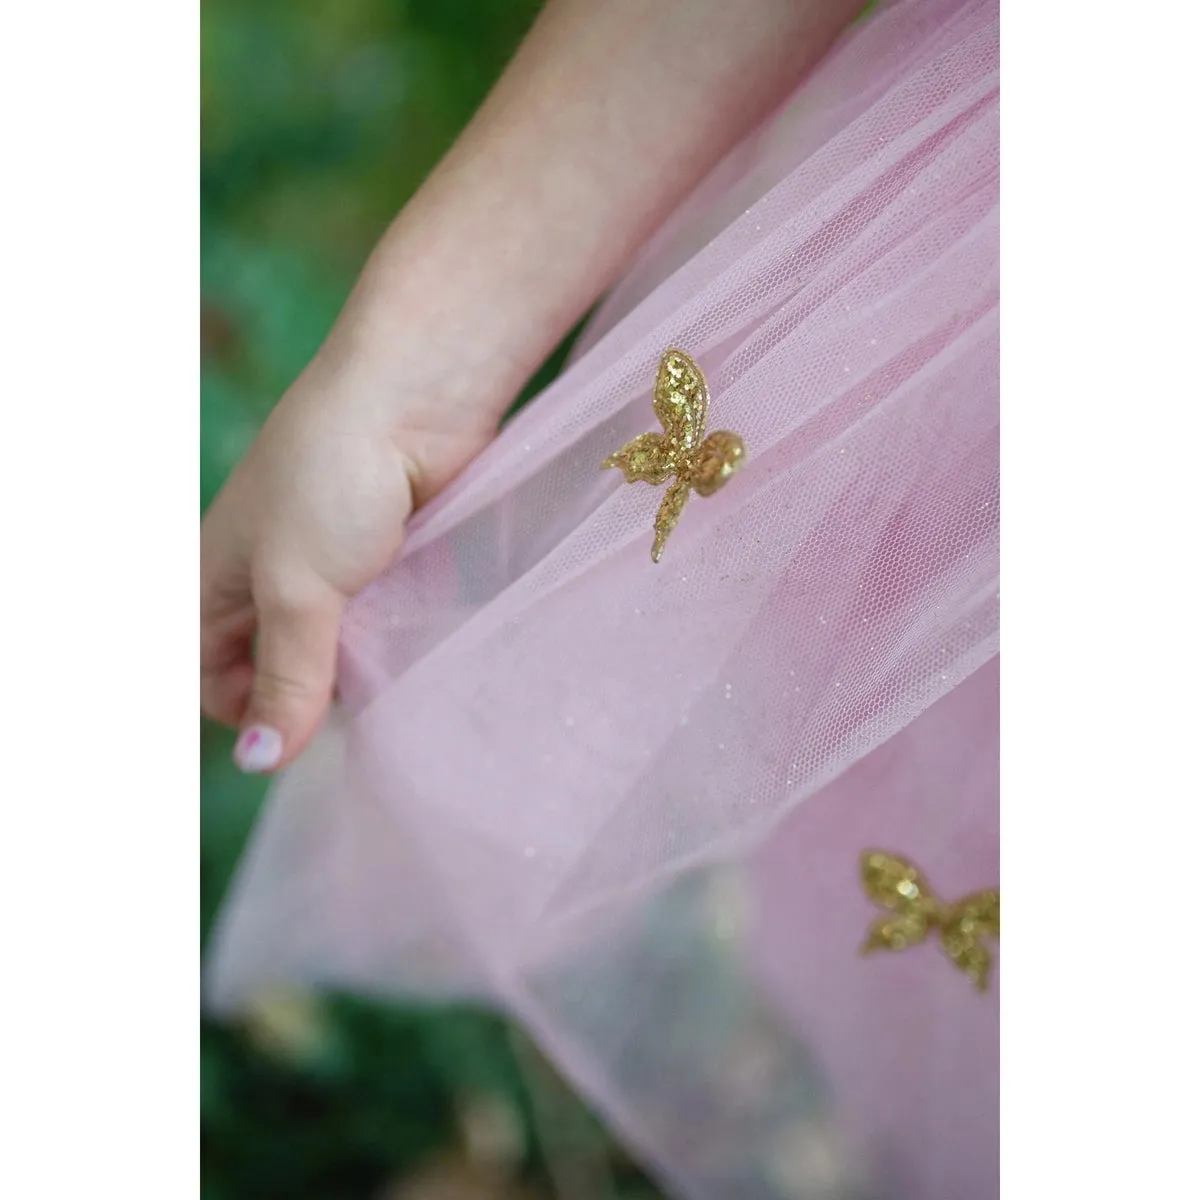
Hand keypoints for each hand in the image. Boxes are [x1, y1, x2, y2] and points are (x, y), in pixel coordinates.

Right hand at [200, 333, 498, 772]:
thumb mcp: (295, 585)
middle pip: (274, 661)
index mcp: (216, 574)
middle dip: (305, 692)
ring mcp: (333, 561)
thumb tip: (262, 761)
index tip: (297, 728)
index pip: (208, 670)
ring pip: (335, 643)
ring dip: (357, 667)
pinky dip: (395, 636)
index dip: (244, 709)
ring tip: (390, 682)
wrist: (418, 394)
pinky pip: (383, 616)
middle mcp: (270, 570)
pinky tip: (420, 650)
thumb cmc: (331, 478)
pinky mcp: (389, 553)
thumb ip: (286, 673)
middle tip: (352, 708)